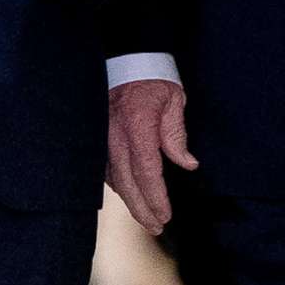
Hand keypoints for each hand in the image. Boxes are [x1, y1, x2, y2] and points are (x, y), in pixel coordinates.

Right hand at [107, 78, 197, 233]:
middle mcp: (114, 136)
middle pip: (126, 183)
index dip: (156, 198)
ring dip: (129, 201)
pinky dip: (117, 186)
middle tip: (156, 227)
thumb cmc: (152, 78)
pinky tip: (128, 195)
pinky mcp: (96, 137)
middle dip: (142, 209)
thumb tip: (188, 164)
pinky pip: (105, 169)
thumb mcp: (173, 100)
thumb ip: (177, 135)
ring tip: (146, 218)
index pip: (146, 172)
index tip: (165, 215)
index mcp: (137, 127)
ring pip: (113, 179)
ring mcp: (102, 138)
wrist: (125, 56)